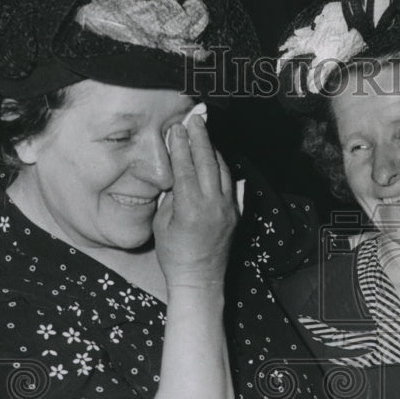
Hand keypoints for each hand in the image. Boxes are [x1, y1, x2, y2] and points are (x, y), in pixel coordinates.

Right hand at [154, 114, 236, 288]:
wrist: (199, 280)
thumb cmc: (174, 255)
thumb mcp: (162, 223)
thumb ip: (171, 196)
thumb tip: (175, 174)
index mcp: (190, 207)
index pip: (185, 166)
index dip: (180, 145)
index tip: (176, 128)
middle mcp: (213, 205)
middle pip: (208, 162)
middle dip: (201, 138)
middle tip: (196, 119)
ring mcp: (229, 209)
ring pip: (224, 171)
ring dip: (214, 151)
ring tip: (205, 136)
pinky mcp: (236, 215)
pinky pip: (234, 186)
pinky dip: (227, 171)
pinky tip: (221, 160)